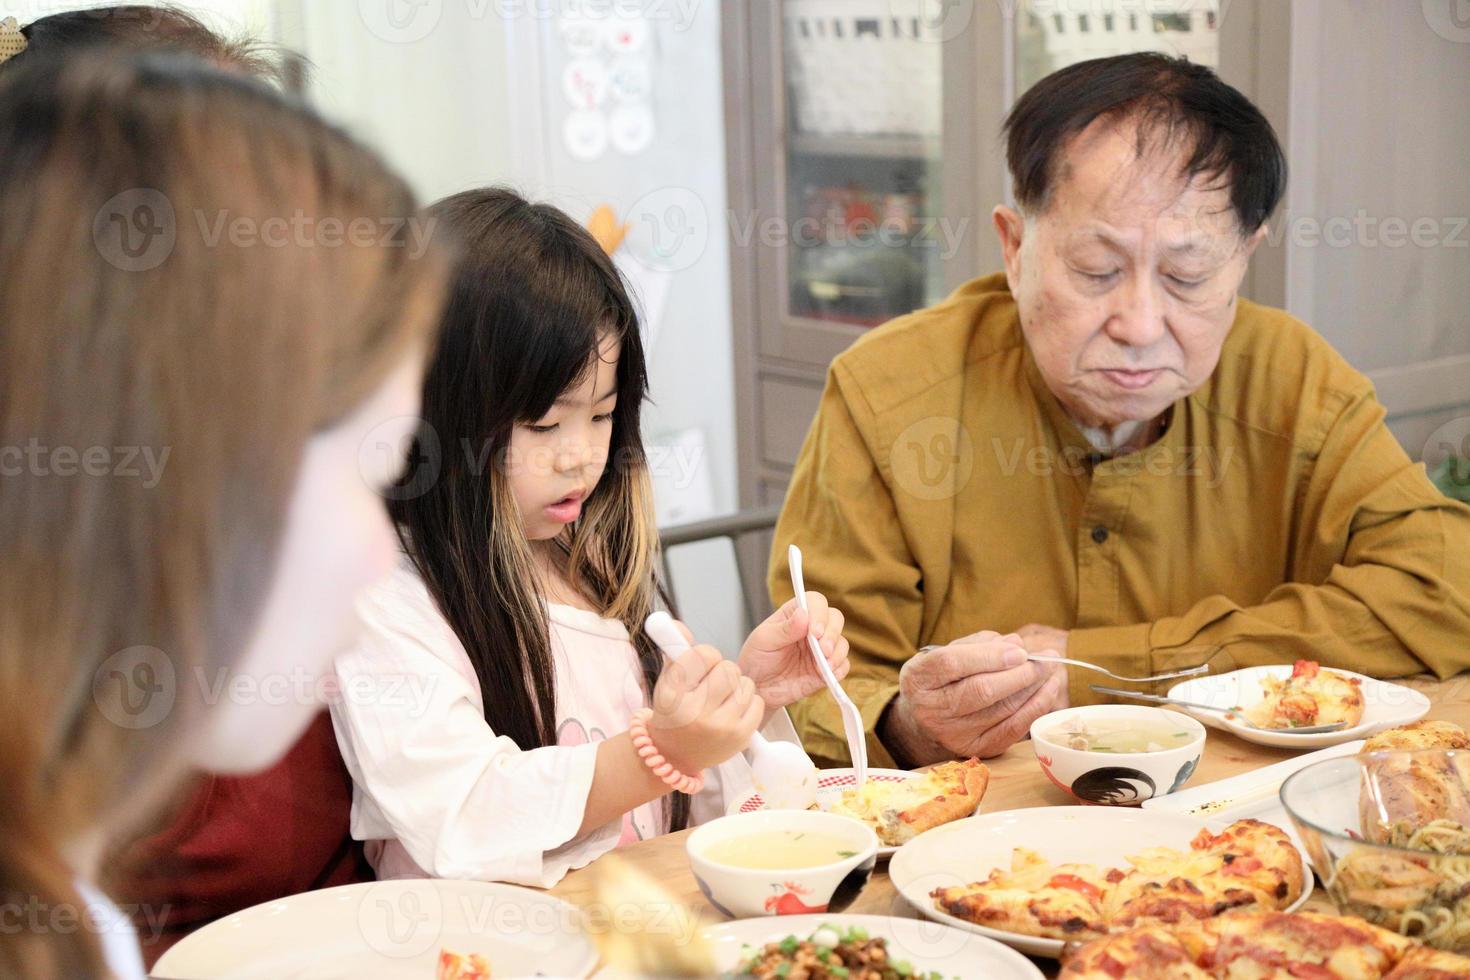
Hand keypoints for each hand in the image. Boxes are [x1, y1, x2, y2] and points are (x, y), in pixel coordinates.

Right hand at [649, 645, 764, 772]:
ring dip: (737, 686)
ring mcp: (720, 727)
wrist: (675, 756)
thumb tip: (677, 624)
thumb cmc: (673, 712)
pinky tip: (733, 710)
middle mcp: (696, 712)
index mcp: (674, 694)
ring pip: (745, 683)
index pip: (704, 654)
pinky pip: (757, 701)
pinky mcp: (740, 737)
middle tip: (713, 683)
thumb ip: (674, 648)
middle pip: (729, 668)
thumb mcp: (667, 680)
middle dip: (723, 671)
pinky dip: (748, 702)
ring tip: (722, 698)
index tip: (700, 668)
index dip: (706, 656)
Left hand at [737, 592, 849, 708]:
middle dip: (832, 633)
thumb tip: (803, 614)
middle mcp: (811, 628)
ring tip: (825, 666)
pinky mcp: (826, 668)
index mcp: (795, 615)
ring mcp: (820, 649)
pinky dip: (840, 669)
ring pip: (842, 642)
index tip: (815, 631)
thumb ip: (784, 629)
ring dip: (837, 653)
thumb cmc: (756, 659)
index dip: (819, 613)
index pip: (815, 602)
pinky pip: (843, 665)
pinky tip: (828, 674)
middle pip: (835, 618)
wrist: (758, 689)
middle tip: (823, 650)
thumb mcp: (763, 641)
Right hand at [884, 630, 1067, 762]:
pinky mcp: (977, 749)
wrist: (927, 720)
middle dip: (1020, 673)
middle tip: (1046, 659)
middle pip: (981, 690)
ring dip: (1033, 688)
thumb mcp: (948, 653)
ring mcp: (954, 734)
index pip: (953, 663)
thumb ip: (979, 645)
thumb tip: (1016, 644)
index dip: (989, 656)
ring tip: (1051, 670)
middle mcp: (931, 710)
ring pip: (1002, 710)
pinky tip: (1049, 690)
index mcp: (918, 678)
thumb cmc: (943, 679)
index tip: (1020, 650)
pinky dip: (1036, 708)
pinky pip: (1013, 729)